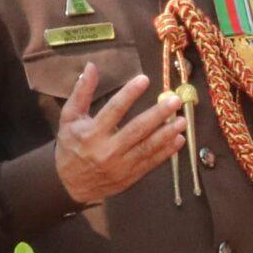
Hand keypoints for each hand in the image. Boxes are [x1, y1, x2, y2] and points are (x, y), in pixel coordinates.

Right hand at [53, 66, 186, 205]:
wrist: (70, 185)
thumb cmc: (71, 146)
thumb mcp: (69, 118)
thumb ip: (81, 93)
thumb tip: (91, 67)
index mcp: (91, 133)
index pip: (114, 110)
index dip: (130, 94)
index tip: (145, 79)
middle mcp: (107, 150)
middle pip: (136, 129)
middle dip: (158, 114)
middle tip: (175, 100)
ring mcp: (121, 165)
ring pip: (147, 147)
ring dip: (167, 133)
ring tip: (183, 120)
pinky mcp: (130, 176)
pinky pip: (151, 162)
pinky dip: (167, 152)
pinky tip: (179, 140)